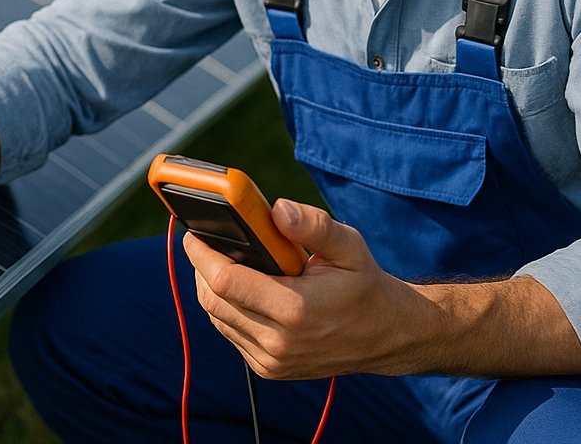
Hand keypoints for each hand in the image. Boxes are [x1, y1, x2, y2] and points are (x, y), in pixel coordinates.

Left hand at [184, 198, 419, 379]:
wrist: (386, 335)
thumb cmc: (363, 283)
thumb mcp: (348, 245)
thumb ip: (313, 224)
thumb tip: (276, 209)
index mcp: (296, 309)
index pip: (226, 281)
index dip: (202, 254)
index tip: (194, 232)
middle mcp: (280, 342)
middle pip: (213, 300)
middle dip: (202, 268)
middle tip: (207, 241)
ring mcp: (272, 361)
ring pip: (217, 319)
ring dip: (212, 288)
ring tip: (224, 260)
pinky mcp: (269, 370)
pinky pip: (230, 333)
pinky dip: (226, 309)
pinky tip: (241, 288)